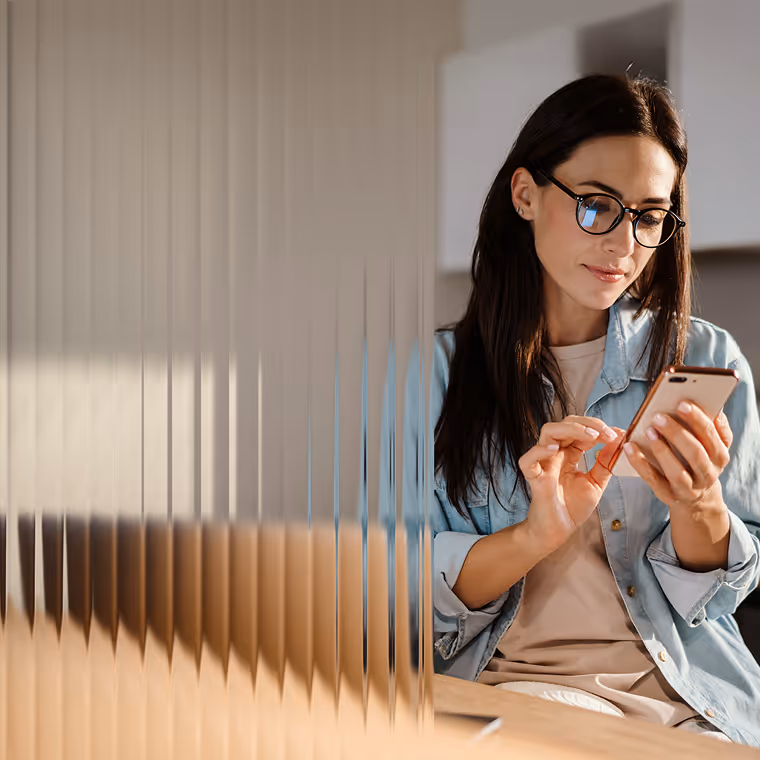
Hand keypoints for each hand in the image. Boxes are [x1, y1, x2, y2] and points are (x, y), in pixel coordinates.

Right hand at [520, 416, 623, 553]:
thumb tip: (619, 440)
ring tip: (590, 436)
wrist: (559, 531)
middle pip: (565, 424)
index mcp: (569, 453)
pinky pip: (528, 460)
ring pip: (548, 433)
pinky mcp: (534, 478)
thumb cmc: (573, 507)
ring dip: (570, 429)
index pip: (580, 430)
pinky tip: (554, 449)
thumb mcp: (596, 482)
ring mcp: (543, 463)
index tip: (618, 434)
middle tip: (607, 433)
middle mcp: (555, 454)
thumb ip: (605, 462)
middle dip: (588, 424)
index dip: (598, 428)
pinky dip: (538, 451)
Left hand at [623, 402, 732, 513]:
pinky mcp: (669, 496)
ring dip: (661, 450)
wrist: (697, 496)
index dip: (698, 419)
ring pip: (677, 471)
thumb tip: (706, 403)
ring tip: (648, 431)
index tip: (682, 403)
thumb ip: (710, 425)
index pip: (713, 436)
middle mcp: (708, 474)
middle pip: (696, 453)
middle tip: (658, 416)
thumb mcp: (710, 444)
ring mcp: (689, 488)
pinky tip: (630, 447)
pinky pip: (653, 480)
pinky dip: (640, 463)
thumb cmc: (698, 459)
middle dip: (677, 433)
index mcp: (720, 455)